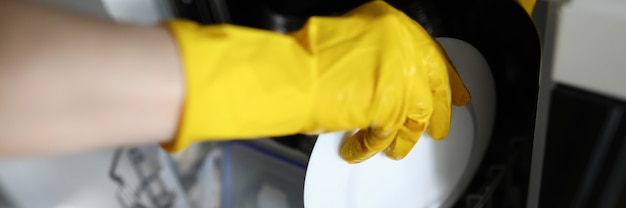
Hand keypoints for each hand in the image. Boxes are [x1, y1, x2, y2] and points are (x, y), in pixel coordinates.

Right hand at [290, 1, 470, 162]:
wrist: (293, 73)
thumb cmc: (309, 55)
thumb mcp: (350, 37)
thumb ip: (377, 53)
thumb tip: (389, 76)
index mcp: (392, 23)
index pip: (432, 54)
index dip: (447, 78)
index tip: (454, 92)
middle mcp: (402, 46)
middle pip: (434, 86)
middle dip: (437, 113)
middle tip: (437, 128)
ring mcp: (400, 77)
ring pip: (417, 115)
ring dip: (406, 137)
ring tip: (397, 148)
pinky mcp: (390, 107)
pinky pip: (389, 134)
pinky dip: (373, 147)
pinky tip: (362, 150)